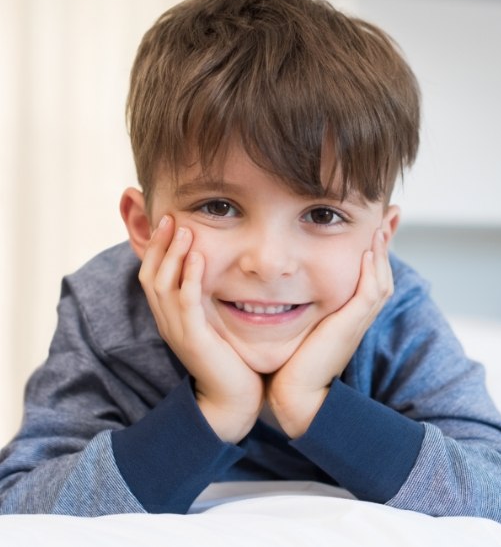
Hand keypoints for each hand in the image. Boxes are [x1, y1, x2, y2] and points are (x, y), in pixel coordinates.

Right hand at [139, 216, 263, 442]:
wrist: (232, 400)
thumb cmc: (227, 360)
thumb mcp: (210, 324)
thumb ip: (204, 301)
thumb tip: (211, 272)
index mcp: (169, 318)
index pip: (151, 276)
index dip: (156, 249)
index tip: (168, 222)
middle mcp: (167, 322)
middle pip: (150, 276)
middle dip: (159, 245)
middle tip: (170, 217)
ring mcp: (178, 331)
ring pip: (163, 286)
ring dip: (173, 255)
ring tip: (184, 229)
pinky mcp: (194, 339)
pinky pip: (187, 303)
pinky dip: (190, 278)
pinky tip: (199, 258)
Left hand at [267, 229, 393, 437]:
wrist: (295, 393)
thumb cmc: (293, 362)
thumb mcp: (303, 325)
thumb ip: (303, 305)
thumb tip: (289, 286)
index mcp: (350, 315)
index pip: (370, 276)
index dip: (377, 250)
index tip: (377, 224)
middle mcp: (359, 317)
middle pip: (382, 273)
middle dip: (387, 243)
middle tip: (391, 214)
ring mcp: (357, 322)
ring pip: (380, 280)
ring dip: (382, 251)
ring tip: (381, 225)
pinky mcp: (350, 327)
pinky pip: (368, 294)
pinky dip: (372, 272)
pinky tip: (368, 252)